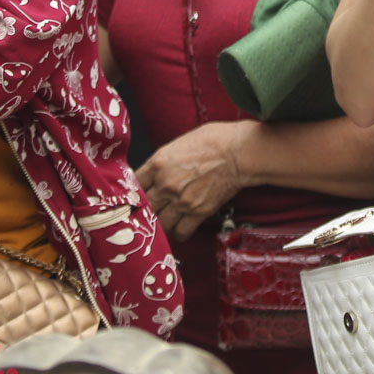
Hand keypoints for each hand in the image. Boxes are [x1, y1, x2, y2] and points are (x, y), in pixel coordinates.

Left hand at [135, 120, 255, 239]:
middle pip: (142, 208)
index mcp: (158, 163)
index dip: (134, 193)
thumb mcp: (180, 143)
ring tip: (166, 220)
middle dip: (145, 210)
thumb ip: (164, 160)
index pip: (132, 186)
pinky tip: (181, 226)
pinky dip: (179, 232)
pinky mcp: (198, 212)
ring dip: (161, 223)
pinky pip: (180, 232)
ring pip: (159, 224)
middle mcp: (165, 184)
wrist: (240, 152)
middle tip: (149, 213)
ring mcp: (180, 200)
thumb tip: (156, 171)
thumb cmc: (215, 140)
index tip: (137, 197)